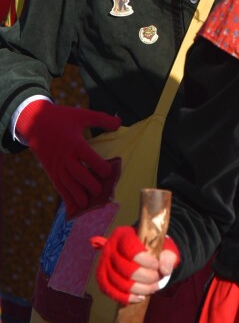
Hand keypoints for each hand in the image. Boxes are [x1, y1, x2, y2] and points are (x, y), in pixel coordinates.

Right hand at [16, 100, 120, 216]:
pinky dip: (65, 198)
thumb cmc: (62, 117)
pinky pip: (58, 186)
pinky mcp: (51, 171)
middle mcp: (64, 156)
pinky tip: (72, 209)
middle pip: (77, 172)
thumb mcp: (81, 114)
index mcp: (74, 142)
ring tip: (86, 204)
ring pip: (67, 182)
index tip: (109, 171)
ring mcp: (56, 165)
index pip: (87, 156)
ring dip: (76, 194)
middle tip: (99, 191)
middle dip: (88, 183)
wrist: (35, 122)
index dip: (98, 165)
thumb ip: (101, 119)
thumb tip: (119, 122)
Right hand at [93, 227, 179, 303]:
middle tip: (157, 278)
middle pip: (125, 268)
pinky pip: (112, 292)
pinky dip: (127, 297)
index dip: (144, 260)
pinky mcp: (102, 278)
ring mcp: (104, 264)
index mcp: (123, 235)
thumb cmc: (154, 249)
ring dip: (139, 289)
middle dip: (145, 277)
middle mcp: (110, 248)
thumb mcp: (165, 247)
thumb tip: (165, 271)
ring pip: (119, 282)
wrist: (143, 253)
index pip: (130, 248)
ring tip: (153, 287)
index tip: (156, 265)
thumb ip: (168, 257)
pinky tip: (141, 297)